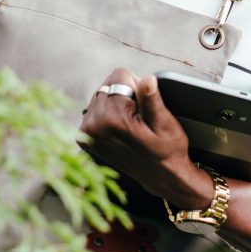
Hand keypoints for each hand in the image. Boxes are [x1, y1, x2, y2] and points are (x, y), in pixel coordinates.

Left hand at [79, 68, 212, 208]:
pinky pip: (94, 108)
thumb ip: (152, 100)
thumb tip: (147, 79)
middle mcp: (94, 125)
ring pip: (101, 94)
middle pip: (108, 83)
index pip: (120, 75)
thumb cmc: (166, 150)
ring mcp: (87, 132)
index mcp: (114, 118)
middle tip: (139, 117)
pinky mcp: (84, 137)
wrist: (159, 176)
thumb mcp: (165, 124)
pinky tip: (119, 127)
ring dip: (115, 103)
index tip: (144, 105)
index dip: (137, 84)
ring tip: (130, 124)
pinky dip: (107, 113)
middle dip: (124, 93)